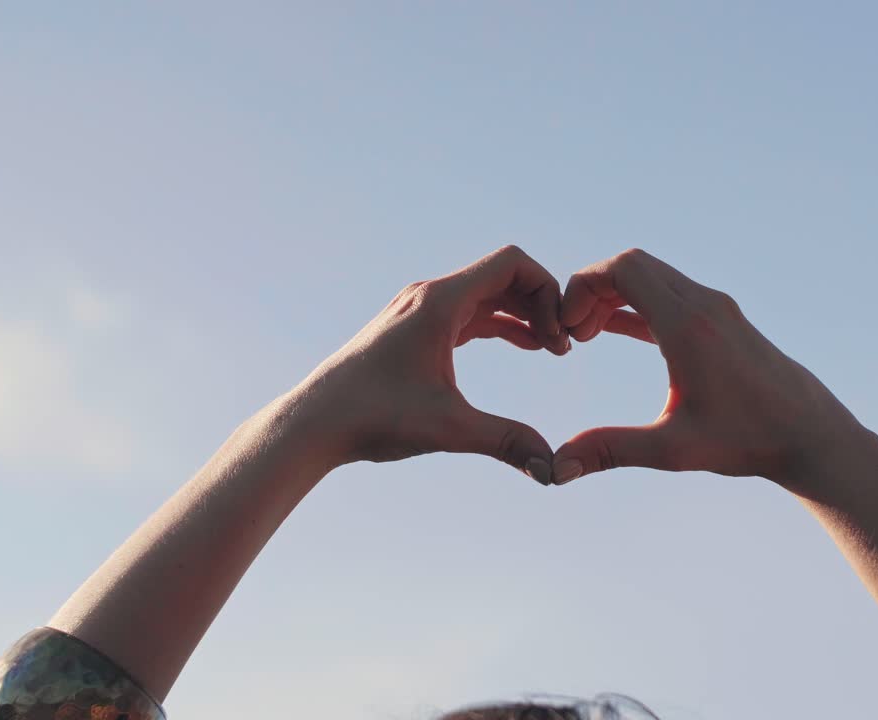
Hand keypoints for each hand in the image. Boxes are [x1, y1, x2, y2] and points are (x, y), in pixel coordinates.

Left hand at [289, 245, 568, 483]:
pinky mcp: (415, 328)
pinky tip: (523, 345)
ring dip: (522, 315)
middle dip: (540, 306)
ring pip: (487, 294)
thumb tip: (553, 470)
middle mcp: (430, 295)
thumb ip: (506, 441)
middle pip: (504, 276)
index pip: (512, 264)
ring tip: (551, 350)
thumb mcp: (448, 428)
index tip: (558, 337)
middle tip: (563, 349)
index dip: (547, 291)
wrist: (314, 423)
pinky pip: (470, 312)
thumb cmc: (372, 417)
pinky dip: (500, 323)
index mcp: (439, 302)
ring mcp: (420, 309)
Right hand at [551, 249, 860, 485]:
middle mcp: (704, 305)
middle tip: (572, 333)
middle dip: (592, 289)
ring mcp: (717, 308)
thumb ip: (611, 450)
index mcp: (688, 325)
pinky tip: (612, 331)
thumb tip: (557, 469)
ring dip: (613, 296)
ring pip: (652, 276)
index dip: (583, 286)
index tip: (568, 328)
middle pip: (633, 264)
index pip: (623, 268)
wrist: (810, 434)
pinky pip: (669, 293)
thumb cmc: (747, 441)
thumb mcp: (673, 449)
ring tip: (586, 337)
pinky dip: (636, 304)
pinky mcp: (723, 319)